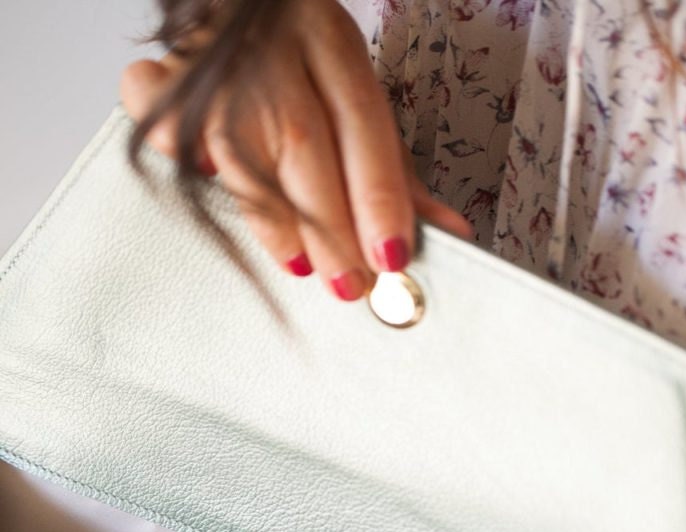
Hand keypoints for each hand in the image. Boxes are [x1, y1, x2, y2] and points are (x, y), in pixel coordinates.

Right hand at [119, 0, 472, 300]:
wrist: (231, 8)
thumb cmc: (298, 62)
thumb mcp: (356, 98)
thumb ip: (396, 169)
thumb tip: (449, 233)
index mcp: (330, 41)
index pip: (363, 125)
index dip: (378, 196)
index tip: (391, 255)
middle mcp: (274, 48)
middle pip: (305, 146)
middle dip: (330, 228)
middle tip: (349, 283)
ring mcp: (218, 67)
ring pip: (243, 157)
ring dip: (275, 224)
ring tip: (301, 266)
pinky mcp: (169, 87)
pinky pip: (173, 140)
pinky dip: (191, 172)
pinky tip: (216, 195)